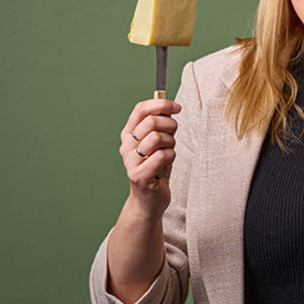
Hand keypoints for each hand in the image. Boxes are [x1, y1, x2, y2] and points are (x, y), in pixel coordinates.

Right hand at [119, 98, 180, 215]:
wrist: (150, 199)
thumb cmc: (156, 168)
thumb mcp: (157, 142)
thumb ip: (160, 124)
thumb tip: (168, 105)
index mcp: (128, 134)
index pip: (141, 109)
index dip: (161, 104)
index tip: (177, 107)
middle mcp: (126, 146)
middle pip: (151, 121)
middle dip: (170, 126)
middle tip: (173, 136)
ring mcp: (130, 161)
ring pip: (157, 137)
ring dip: (170, 143)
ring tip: (168, 152)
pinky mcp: (139, 175)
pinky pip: (161, 156)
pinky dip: (171, 157)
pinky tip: (167, 164)